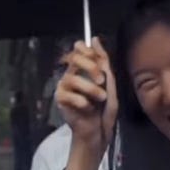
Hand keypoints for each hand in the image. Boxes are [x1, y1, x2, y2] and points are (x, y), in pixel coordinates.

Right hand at [55, 37, 117, 154]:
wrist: (98, 130)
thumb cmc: (104, 108)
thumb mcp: (109, 82)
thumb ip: (103, 61)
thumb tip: (95, 39)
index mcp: (83, 69)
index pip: (79, 49)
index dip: (88, 51)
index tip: (99, 62)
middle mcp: (71, 75)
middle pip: (73, 59)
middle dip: (90, 67)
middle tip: (102, 80)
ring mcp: (64, 87)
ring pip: (73, 78)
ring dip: (90, 88)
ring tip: (100, 98)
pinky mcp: (60, 100)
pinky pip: (68, 94)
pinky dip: (81, 101)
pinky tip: (87, 108)